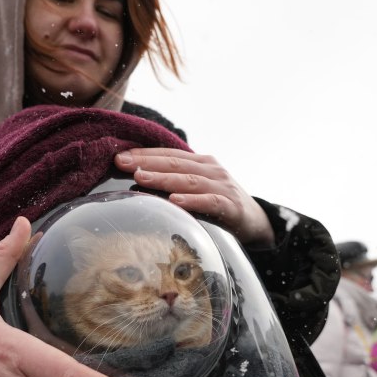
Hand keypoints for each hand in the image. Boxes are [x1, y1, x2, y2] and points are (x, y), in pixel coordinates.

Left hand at [115, 148, 273, 245]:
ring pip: (189, 180)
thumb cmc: (220, 203)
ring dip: (163, 179)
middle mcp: (211, 170)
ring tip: (141, 177)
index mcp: (201, 162)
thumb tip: (137, 178)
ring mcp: (222, 187)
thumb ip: (176, 180)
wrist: (257, 221)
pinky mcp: (231, 207)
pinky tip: (175, 201)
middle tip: (122, 163)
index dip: (144, 154)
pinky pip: (209, 202)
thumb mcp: (199, 186)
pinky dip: (192, 201)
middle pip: (175, 164)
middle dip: (146, 163)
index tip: (118, 156)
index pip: (168, 155)